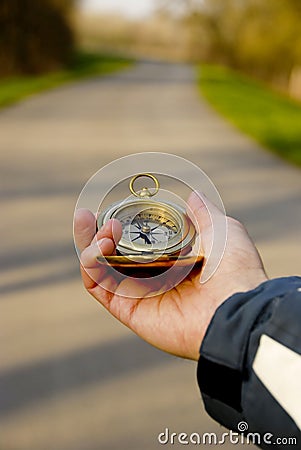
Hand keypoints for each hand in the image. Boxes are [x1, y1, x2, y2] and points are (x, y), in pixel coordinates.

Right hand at [74, 192, 267, 360]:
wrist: (237, 307)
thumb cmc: (234, 269)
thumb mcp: (223, 230)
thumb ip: (204, 214)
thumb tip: (193, 195)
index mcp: (172, 260)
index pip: (135, 241)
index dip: (120, 225)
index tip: (111, 208)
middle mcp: (153, 278)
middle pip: (110, 254)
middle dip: (95, 233)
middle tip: (89, 215)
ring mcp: (139, 295)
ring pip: (99, 269)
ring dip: (92, 244)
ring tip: (104, 228)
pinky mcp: (129, 311)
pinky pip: (98, 288)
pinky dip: (91, 265)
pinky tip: (100, 245)